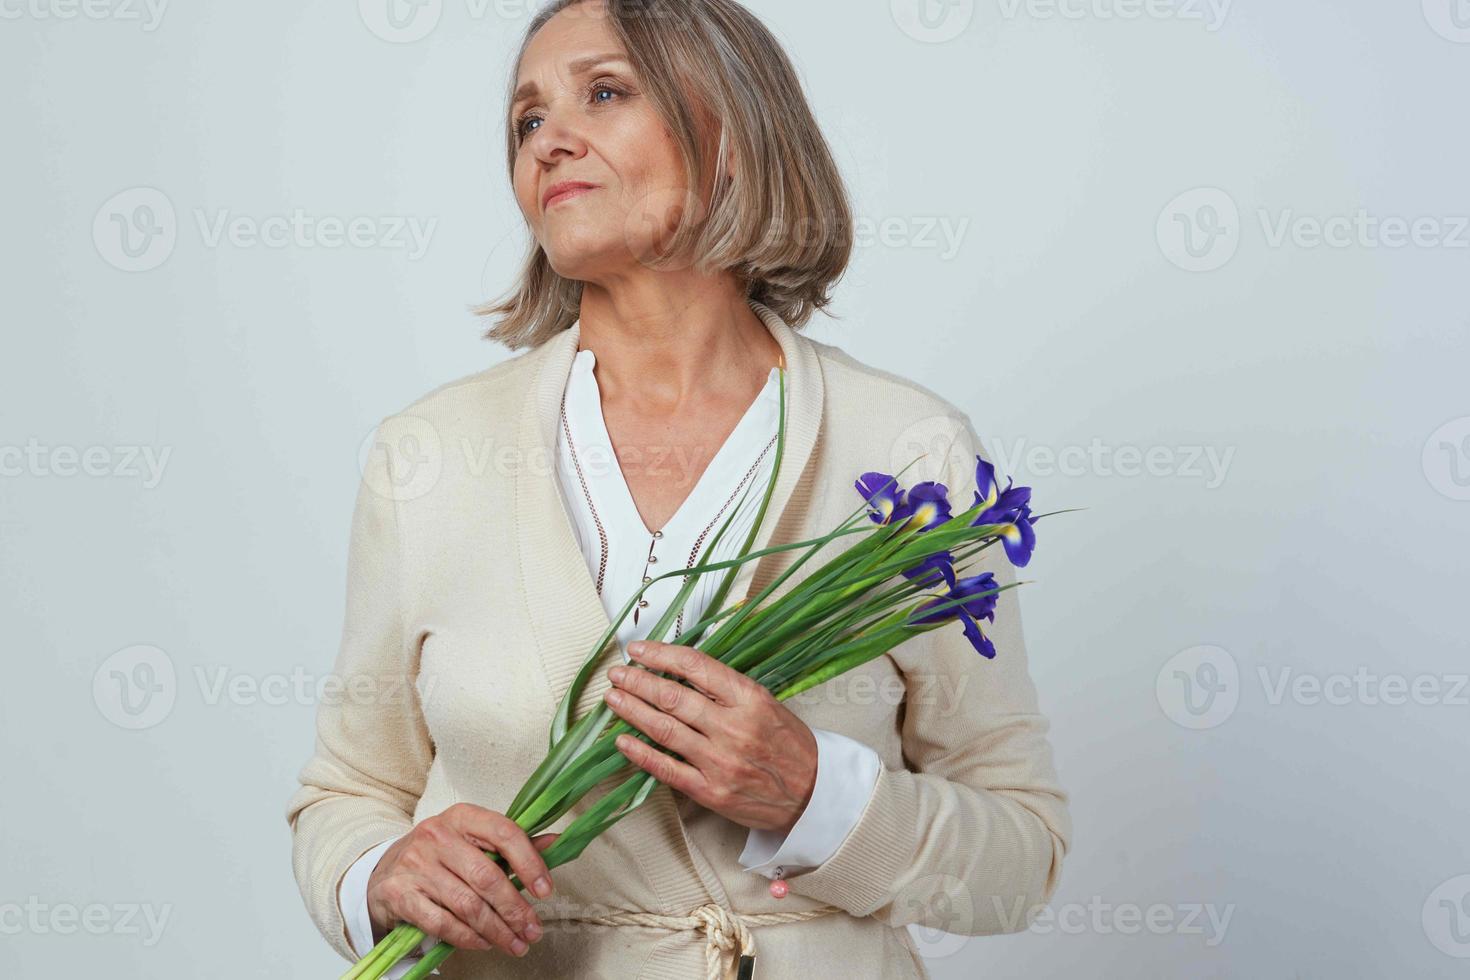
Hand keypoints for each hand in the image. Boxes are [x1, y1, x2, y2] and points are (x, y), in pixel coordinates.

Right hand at [366, 803, 559, 957]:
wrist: (381, 872)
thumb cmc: (439, 856)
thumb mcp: (472, 841)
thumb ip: (512, 844)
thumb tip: (556, 843)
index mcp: (462, 816)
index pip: (504, 833)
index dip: (530, 862)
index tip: (546, 890)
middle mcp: (437, 836)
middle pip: (487, 876)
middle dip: (516, 909)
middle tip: (533, 930)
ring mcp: (415, 865)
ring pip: (467, 904)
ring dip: (497, 930)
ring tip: (515, 943)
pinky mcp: (399, 894)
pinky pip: (442, 923)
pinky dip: (468, 938)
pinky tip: (485, 943)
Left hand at [603, 639, 817, 834]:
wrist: (813, 793)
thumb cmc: (789, 745)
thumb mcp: (767, 703)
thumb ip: (727, 689)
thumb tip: (681, 670)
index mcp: (750, 699)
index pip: (696, 667)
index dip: (661, 654)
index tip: (639, 650)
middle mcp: (734, 727)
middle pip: (673, 697)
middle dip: (638, 681)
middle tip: (618, 674)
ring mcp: (720, 761)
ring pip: (665, 729)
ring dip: (632, 711)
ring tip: (614, 698)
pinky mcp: (711, 791)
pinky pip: (667, 769)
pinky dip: (640, 753)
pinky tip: (622, 741)